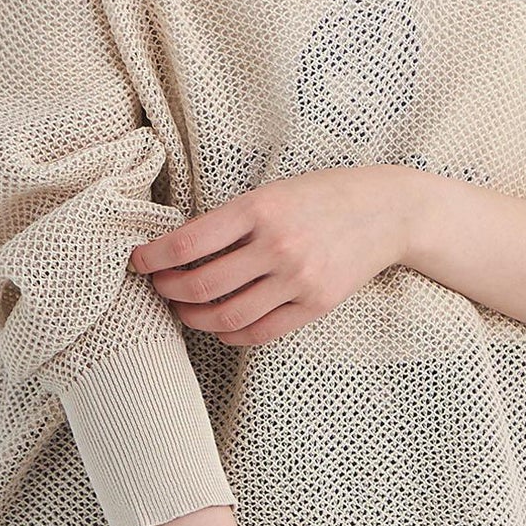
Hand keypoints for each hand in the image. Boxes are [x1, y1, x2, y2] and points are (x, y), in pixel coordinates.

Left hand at [129, 165, 414, 345]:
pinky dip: (230, 334)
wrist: (388, 211)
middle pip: (201, 285)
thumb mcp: (274, 191)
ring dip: (193, 317)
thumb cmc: (323, 195)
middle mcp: (277, 246)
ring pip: (226, 316)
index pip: (187, 243)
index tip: (138, 261)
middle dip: (168, 291)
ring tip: (184, 308)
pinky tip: (220, 325)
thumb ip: (232, 219)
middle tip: (158, 287)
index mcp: (259, 209)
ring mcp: (298, 280)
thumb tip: (177, 248)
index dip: (152, 257)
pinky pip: (260, 332)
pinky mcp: (315, 305)